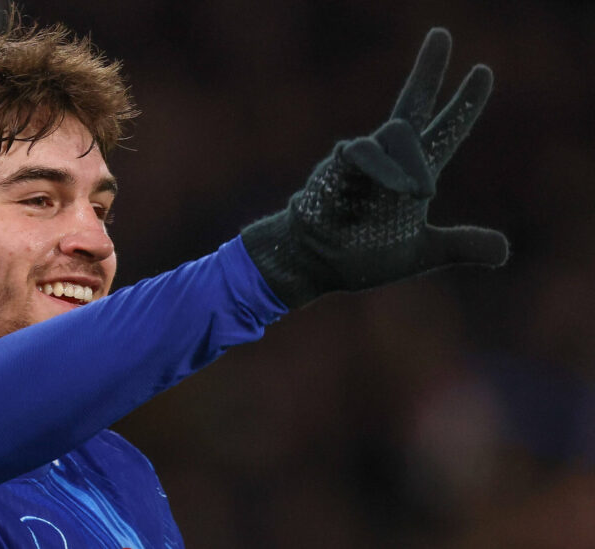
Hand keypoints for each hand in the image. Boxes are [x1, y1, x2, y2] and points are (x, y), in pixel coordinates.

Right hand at [241, 28, 508, 308]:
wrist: (318, 266)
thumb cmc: (363, 254)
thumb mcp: (423, 253)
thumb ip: (461, 245)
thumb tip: (503, 251)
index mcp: (412, 172)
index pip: (442, 128)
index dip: (462, 102)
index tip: (483, 71)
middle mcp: (388, 159)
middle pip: (411, 105)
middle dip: (427, 70)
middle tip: (441, 34)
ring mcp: (361, 162)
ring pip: (395, 135)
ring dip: (410, 164)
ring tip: (420, 195)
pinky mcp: (336, 171)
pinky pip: (360, 156)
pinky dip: (381, 169)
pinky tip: (396, 186)